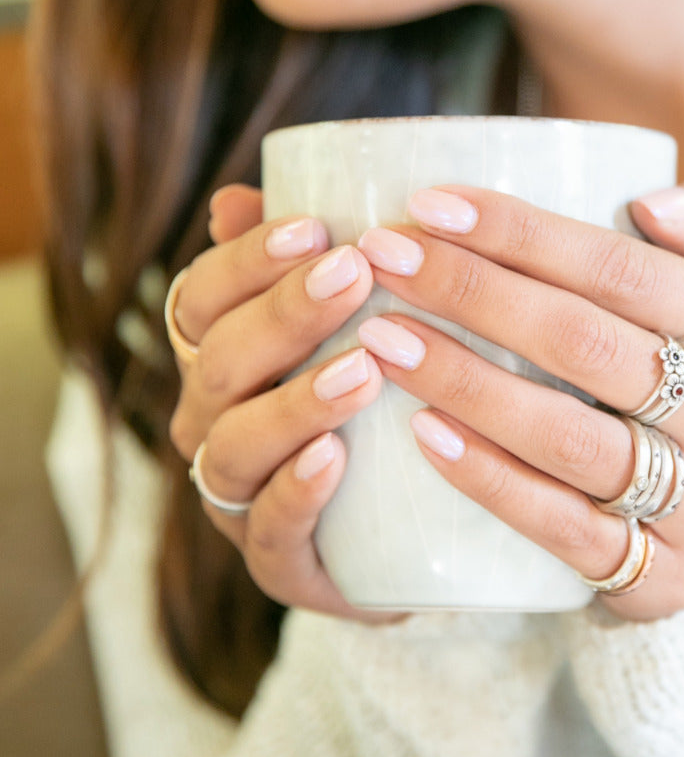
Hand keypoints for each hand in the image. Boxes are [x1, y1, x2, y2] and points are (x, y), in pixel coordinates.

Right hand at [166, 185, 389, 618]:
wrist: (408, 515)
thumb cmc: (368, 390)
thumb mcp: (344, 318)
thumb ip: (296, 260)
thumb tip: (234, 197)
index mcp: (219, 352)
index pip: (202, 297)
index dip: (246, 261)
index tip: (314, 228)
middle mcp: (212, 419)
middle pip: (220, 361)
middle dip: (284, 314)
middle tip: (355, 273)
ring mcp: (236, 493)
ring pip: (236, 444)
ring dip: (295, 402)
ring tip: (362, 369)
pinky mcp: (278, 559)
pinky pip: (270, 530)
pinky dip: (296, 492)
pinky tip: (334, 458)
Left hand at [355, 177, 683, 619]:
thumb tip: (652, 204)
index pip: (624, 268)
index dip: (522, 232)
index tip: (431, 205)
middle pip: (583, 343)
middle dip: (471, 292)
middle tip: (385, 257)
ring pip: (564, 435)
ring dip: (462, 381)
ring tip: (383, 337)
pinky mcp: (666, 573)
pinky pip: (561, 524)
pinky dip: (487, 476)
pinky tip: (422, 431)